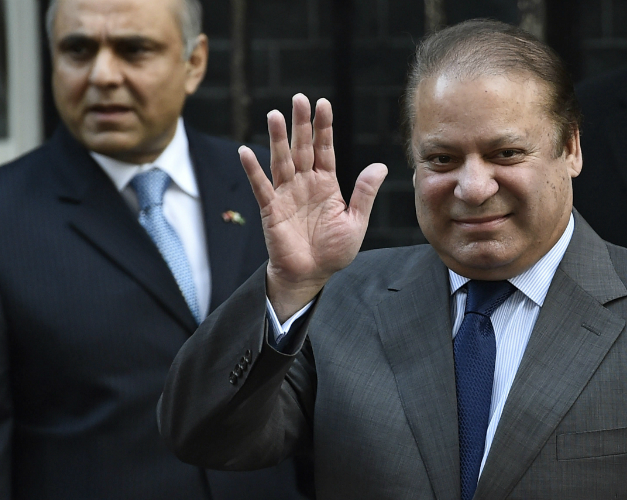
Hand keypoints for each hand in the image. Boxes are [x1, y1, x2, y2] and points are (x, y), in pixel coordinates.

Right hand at [239, 94, 387, 319]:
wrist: (311, 275)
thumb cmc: (334, 251)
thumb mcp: (356, 221)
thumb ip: (364, 194)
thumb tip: (380, 165)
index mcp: (326, 184)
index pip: (324, 149)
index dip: (323, 127)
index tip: (323, 103)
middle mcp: (305, 183)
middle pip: (302, 147)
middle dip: (301, 123)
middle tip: (299, 98)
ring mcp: (286, 194)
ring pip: (281, 160)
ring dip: (277, 139)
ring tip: (274, 115)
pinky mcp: (271, 209)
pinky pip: (261, 186)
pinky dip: (253, 170)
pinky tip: (245, 151)